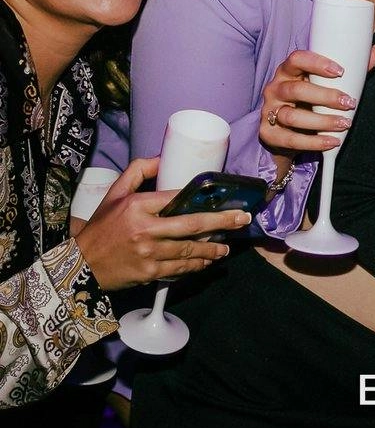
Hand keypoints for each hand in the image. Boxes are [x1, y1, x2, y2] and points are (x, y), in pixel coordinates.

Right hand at [74, 158, 251, 290]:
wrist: (79, 265)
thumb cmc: (100, 227)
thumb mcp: (114, 193)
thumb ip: (138, 171)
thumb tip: (163, 156)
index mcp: (137, 206)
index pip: (177, 197)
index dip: (202, 199)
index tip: (224, 199)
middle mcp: (145, 229)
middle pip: (192, 224)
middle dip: (222, 222)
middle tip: (242, 220)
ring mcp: (149, 252)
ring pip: (190, 249)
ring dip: (213, 248)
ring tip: (226, 247)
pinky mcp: (149, 272)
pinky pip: (180, 267)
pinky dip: (196, 264)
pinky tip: (206, 262)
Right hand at [259, 45, 374, 155]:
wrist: (286, 131)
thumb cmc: (309, 100)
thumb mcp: (325, 84)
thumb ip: (351, 69)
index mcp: (288, 71)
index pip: (296, 59)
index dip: (317, 63)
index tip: (340, 71)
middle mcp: (275, 89)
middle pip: (296, 89)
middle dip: (325, 97)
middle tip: (349, 103)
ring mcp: (269, 111)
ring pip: (292, 116)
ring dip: (322, 121)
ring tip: (344, 124)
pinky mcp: (268, 134)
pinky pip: (291, 139)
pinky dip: (313, 142)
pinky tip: (332, 141)